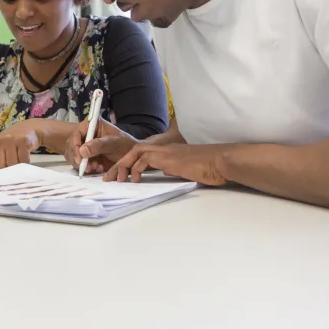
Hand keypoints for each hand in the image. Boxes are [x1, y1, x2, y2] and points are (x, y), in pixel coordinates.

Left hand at [0, 121, 41, 172]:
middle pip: (0, 165)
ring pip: (12, 164)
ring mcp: (12, 140)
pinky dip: (25, 162)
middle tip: (10, 168)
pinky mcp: (23, 141)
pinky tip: (24, 158)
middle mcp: (0, 141)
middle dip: (5, 170)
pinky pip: (23, 160)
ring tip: (18, 161)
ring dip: (16, 167)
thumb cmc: (11, 141)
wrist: (27, 128)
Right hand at [66, 118, 138, 174]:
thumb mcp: (113, 143)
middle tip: (86, 167)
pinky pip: (79, 162)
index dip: (75, 145)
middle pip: (73, 145)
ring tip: (94, 168)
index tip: (79, 158)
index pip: (77, 133)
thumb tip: (82, 151)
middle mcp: (87, 133)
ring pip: (74, 155)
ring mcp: (86, 145)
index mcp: (92, 124)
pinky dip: (86, 167)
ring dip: (82, 164)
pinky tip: (96, 168)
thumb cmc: (125, 145)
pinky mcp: (87, 156)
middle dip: (78, 157)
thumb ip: (98, 145)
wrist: (133, 157)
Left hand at [104, 144, 227, 185]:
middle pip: (133, 151)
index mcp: (166, 152)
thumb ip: (173, 168)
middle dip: (119, 164)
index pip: (141, 154)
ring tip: (115, 179)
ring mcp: (165, 152)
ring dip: (123, 166)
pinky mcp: (168, 157)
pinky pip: (145, 159)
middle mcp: (163, 149)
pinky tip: (134, 178)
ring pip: (135, 152)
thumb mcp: (185, 169)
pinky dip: (136, 167)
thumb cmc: (207, 167)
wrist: (220, 162)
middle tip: (108, 178)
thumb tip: (165, 172)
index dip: (127, 164)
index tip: (118, 176)